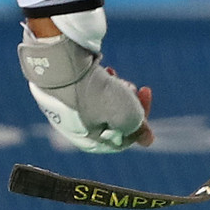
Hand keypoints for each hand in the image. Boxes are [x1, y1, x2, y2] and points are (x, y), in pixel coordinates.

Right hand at [18, 30, 152, 153]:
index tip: (145, 100)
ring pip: (106, 103)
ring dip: (118, 90)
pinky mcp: (66, 94)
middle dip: (130, 102)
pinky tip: (107, 71)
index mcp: (91, 142)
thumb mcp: (126, 115)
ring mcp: (71, 112)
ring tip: (117, 78)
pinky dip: (103, 82)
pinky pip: (92, 91)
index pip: (124, 139)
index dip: (141, 122)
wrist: (61, 68)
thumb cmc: (96, 95)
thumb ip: (138, 127)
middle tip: (135, 87)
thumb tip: (148, 140)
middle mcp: (79, 130)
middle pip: (115, 120)